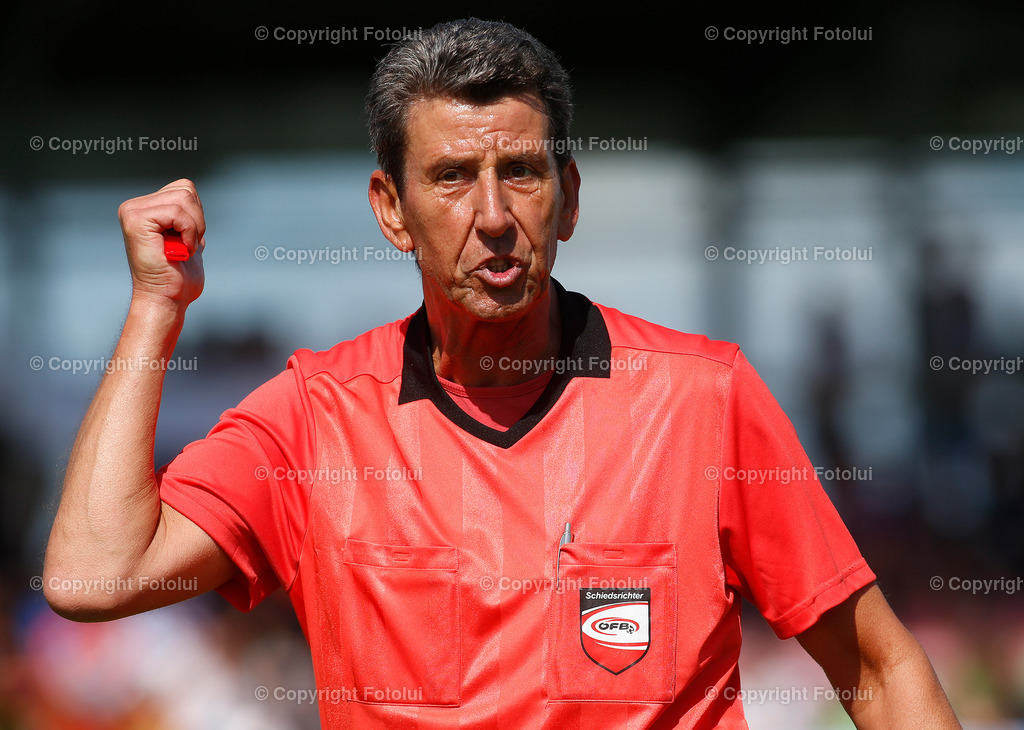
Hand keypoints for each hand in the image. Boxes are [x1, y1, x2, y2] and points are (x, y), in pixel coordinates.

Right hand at [117, 178, 205, 305]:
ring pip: (184, 198)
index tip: (188, 241)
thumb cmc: (177, 278)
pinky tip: (180, 251)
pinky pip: (177, 213)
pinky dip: (188, 233)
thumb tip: (192, 204)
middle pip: (186, 189)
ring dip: (193, 228)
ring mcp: (133, 212)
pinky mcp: (136, 220)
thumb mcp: (187, 240)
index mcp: (146, 209)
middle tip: (185, 246)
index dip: (197, 216)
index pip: (184, 189)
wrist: (166, 299)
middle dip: (197, 220)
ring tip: (181, 248)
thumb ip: (187, 221)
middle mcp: (134, 207)